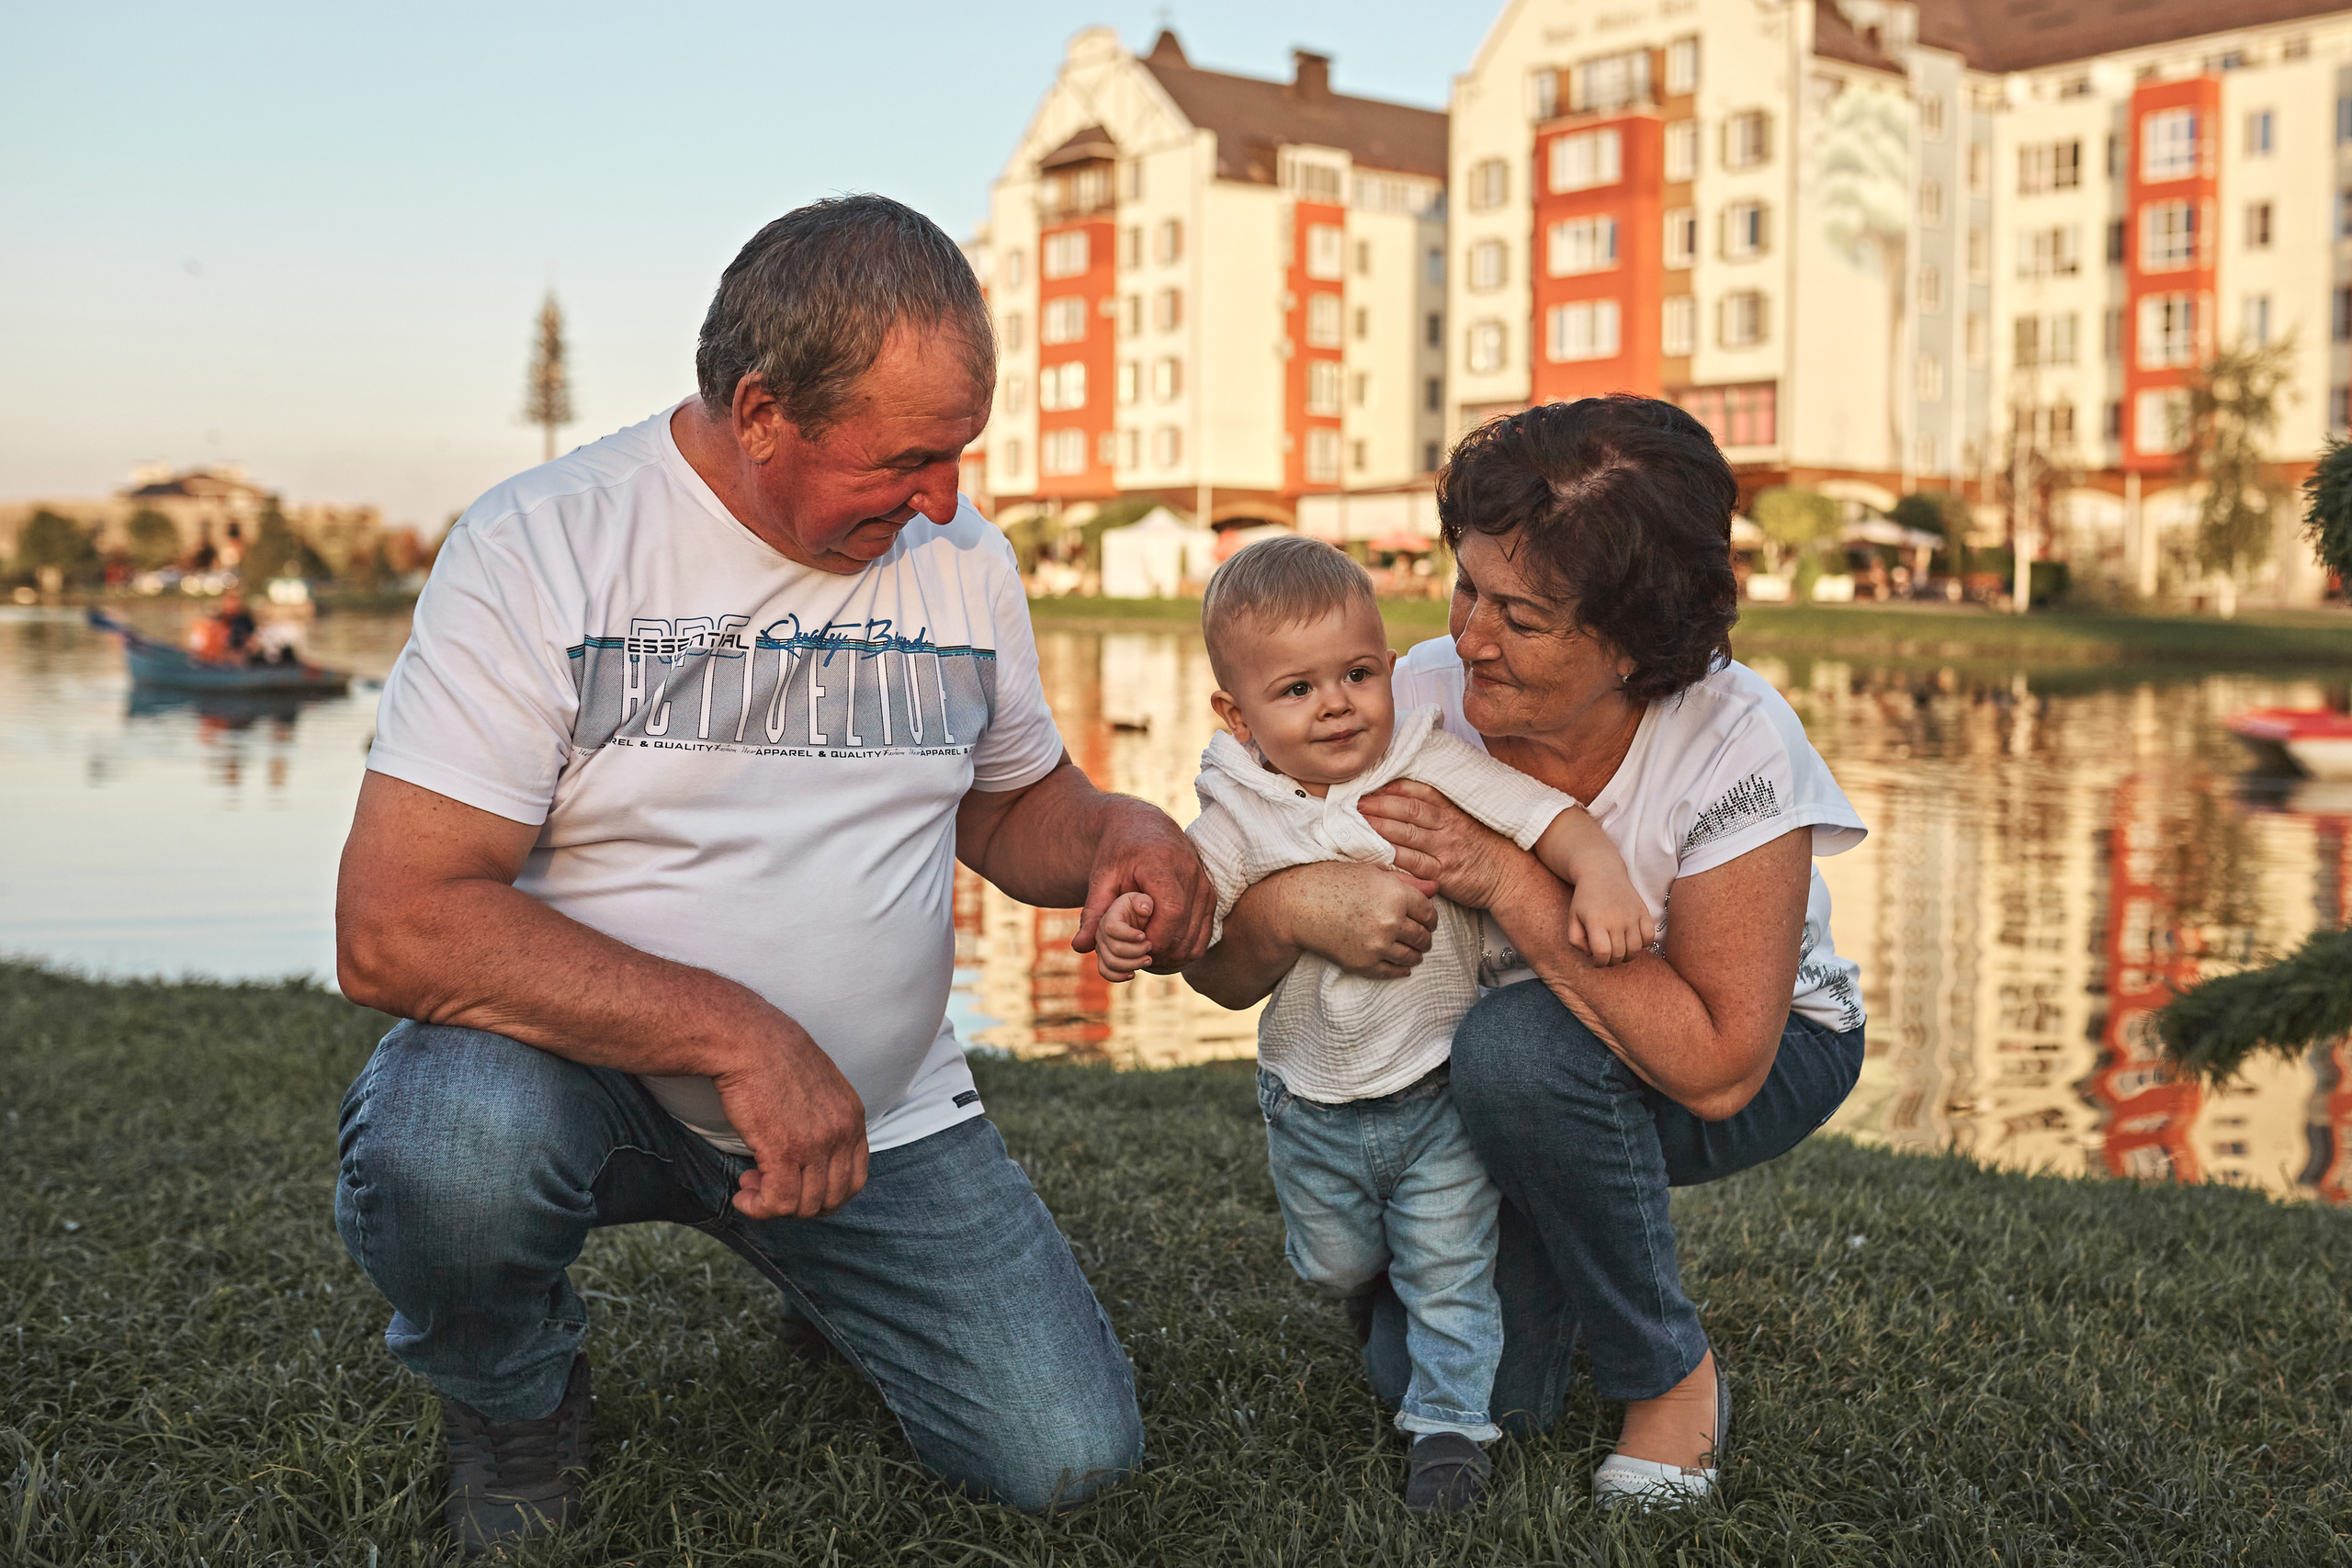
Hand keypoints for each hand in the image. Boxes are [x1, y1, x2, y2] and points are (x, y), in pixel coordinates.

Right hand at [708, 1015, 869, 1219]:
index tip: (797, 1187)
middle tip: (769, 1186)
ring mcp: (816, 1144)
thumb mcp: (820, 1088)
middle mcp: (842, 1133)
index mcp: (853, 1117)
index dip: (824, 1194)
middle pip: (833, 1198)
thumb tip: (811, 1157)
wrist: (747, 1040)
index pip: (855, 1180)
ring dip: (774, 1205)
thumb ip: (826, 1121)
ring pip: (804, 1205)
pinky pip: (779, 1202)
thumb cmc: (774, 1058)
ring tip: (750, 1184)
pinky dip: (759, 1207)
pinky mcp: (784, 1151)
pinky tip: (743, 1194)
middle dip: (800, 1204)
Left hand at [1070, 799, 1214, 970]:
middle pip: (1184, 930)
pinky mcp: (1210, 898)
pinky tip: (1161, 952)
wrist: (1146, 829)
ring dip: (1171, 958)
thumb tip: (1080, 947)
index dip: (1155, 937)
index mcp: (1163, 864)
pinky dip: (1183, 952)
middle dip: (1159, 954)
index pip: (1172, 911)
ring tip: (1145, 957)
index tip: (1133, 946)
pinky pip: (1204, 937)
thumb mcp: (1101, 878)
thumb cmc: (1120, 853)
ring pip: (1196, 940)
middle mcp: (1191, 873)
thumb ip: (1093, 913)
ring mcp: (1205, 887)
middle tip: (1134, 958)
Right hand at [1090, 891, 1155, 981]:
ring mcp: (1102, 945)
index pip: (1111, 928)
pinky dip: (1118, 976)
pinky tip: (1132, 974)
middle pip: (1113, 948)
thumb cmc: (1141, 902)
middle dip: (1135, 951)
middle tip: (1151, 946)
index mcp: (1109, 914)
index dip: (1128, 935)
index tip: (1143, 936)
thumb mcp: (1142, 896)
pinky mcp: (1106, 956)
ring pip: (1109, 963)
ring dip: (1131, 964)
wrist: (1136, 910)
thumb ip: (1142, 900)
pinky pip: (1105, 971)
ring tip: (1148, 959)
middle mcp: (1101, 930)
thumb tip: (1144, 909)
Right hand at [1271, 859, 1439, 978]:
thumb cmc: (1331, 881)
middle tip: (1423, 937)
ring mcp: (1378, 945)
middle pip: (1423, 936)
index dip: (1431, 917)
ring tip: (1415, 952)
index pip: (1429, 912)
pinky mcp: (1364, 963)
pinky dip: (1402, 970)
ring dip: (1417, 954)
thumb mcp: (1371, 872)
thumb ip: (1406, 881)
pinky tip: (1403, 967)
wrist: (1297, 906)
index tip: (1428, 921)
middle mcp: (1391, 921)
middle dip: (1426, 937)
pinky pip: (1393, 971)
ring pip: (1412, 955)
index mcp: (1396, 894)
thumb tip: (1435, 888)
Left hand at [1358, 779, 1529, 909]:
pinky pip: (1414, 863)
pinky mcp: (1444, 873)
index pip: (1421, 793)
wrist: (1510, 876)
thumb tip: (1406, 796)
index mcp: (1452, 811)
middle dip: (1379, 805)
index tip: (1373, 784)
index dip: (1395, 788)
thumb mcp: (1467, 821)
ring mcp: (1445, 850)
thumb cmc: (1484, 847)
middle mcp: (1448, 827)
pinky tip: (1375, 853)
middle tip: (1355, 802)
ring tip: (1357, 823)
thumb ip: (1441, 809)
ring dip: (1380, 828)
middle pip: (1409, 811)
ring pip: (1407, 835)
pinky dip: (1393, 857)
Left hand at [1567, 873, 1651, 966]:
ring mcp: (1632, 915)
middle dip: (1611, 962)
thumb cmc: (1585, 899)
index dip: (1599, 963)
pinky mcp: (1644, 912)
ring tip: (1619, 951)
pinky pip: (1649, 938)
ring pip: (1635, 950)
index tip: (1596, 960)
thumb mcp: (1572, 918)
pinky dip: (1643, 945)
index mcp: (1595, 921)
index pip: (1602, 953)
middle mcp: (1616, 919)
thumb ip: (1576, 940)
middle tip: (1606, 956)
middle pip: (1618, 954)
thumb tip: (1592, 955)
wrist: (1602, 873)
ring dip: (1627, 956)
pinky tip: (1632, 940)